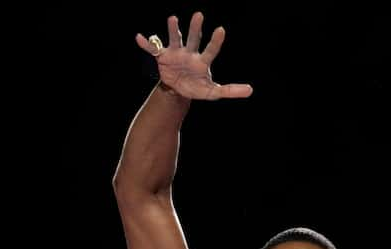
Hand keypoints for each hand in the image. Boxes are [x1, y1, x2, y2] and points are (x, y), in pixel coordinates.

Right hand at [136, 12, 252, 100]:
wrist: (179, 91)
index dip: (215, 41)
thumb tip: (251, 90)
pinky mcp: (162, 57)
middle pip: (194, 39)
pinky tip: (139, 38)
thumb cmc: (198, 88)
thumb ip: (231, 90)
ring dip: (173, 29)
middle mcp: (190, 53)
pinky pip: (153, 49)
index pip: (211, 50)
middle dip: (195, 28)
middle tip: (199, 15)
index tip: (221, 29)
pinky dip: (146, 44)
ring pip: (175, 39)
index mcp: (202, 61)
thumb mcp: (213, 92)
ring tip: (173, 19)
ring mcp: (176, 53)